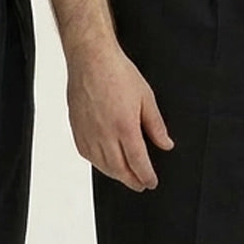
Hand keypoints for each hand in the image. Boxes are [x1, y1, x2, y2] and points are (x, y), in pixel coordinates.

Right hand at [67, 39, 173, 190]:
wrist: (91, 59)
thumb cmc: (118, 72)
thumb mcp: (146, 97)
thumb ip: (156, 125)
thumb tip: (166, 144)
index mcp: (125, 126)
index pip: (138, 163)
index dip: (146, 176)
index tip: (152, 182)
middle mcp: (105, 134)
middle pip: (119, 169)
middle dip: (132, 180)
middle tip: (141, 185)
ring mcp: (89, 133)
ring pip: (102, 166)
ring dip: (116, 175)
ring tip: (126, 176)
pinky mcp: (77, 129)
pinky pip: (87, 155)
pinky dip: (98, 164)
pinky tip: (105, 163)